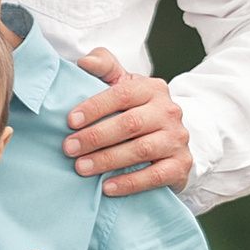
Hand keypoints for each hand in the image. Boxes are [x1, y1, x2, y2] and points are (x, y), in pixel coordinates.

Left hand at [64, 51, 191, 197]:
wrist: (170, 142)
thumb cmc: (137, 112)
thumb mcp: (123, 85)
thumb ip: (104, 67)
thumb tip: (84, 62)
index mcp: (153, 89)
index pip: (123, 94)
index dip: (95, 107)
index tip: (70, 121)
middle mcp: (169, 111)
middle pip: (130, 123)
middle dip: (96, 136)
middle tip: (69, 148)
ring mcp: (177, 139)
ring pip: (141, 150)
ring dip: (108, 160)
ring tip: (81, 168)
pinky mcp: (181, 165)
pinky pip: (155, 176)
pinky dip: (130, 183)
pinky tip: (107, 187)